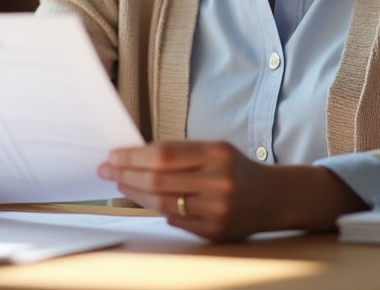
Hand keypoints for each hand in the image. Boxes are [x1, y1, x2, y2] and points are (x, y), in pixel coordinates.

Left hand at [99, 141, 363, 241]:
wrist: (272, 197)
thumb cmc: (235, 168)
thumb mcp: (214, 149)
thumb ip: (179, 153)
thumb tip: (134, 158)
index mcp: (217, 153)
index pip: (163, 154)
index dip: (133, 156)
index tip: (113, 155)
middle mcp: (218, 181)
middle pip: (158, 180)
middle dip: (126, 174)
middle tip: (107, 169)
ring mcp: (217, 208)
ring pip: (162, 203)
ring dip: (135, 194)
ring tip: (120, 184)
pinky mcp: (214, 230)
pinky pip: (174, 220)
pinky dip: (156, 209)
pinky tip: (143, 200)